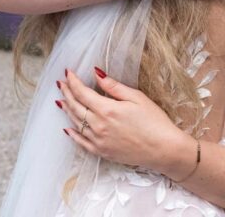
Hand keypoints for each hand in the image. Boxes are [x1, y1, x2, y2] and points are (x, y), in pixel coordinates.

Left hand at [57, 68, 194, 177]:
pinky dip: (72, 134)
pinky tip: (67, 127)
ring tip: (61, 100)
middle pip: (76, 106)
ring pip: (75, 123)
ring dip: (67, 110)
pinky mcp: (102, 152)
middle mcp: (98, 126)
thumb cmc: (154, 122)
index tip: (68, 72)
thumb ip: (114, 87)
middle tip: (61, 83)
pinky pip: (81, 142)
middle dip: (67, 93)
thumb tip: (97, 74)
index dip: (73, 81)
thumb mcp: (137, 98)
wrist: (163, 149)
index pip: (83, 93)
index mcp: (107, 110)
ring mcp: (98, 141)